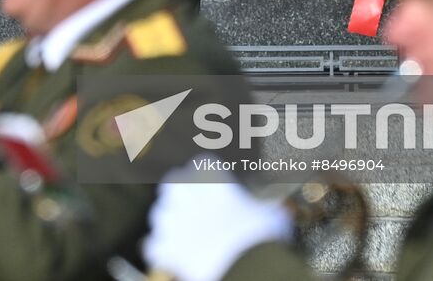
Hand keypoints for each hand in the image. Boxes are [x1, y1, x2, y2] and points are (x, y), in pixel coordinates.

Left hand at [142, 167, 292, 280]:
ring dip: (169, 220)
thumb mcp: (272, 215)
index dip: (206, 174)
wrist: (246, 267)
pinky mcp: (166, 247)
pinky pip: (155, 244)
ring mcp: (174, 221)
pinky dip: (161, 250)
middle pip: (174, 183)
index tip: (212, 182)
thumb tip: (278, 212)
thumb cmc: (261, 237)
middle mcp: (188, 195)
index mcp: (213, 180)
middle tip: (191, 204)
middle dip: (180, 192)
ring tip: (181, 230)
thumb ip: (268, 208)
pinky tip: (170, 255)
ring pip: (160, 213)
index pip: (202, 164)